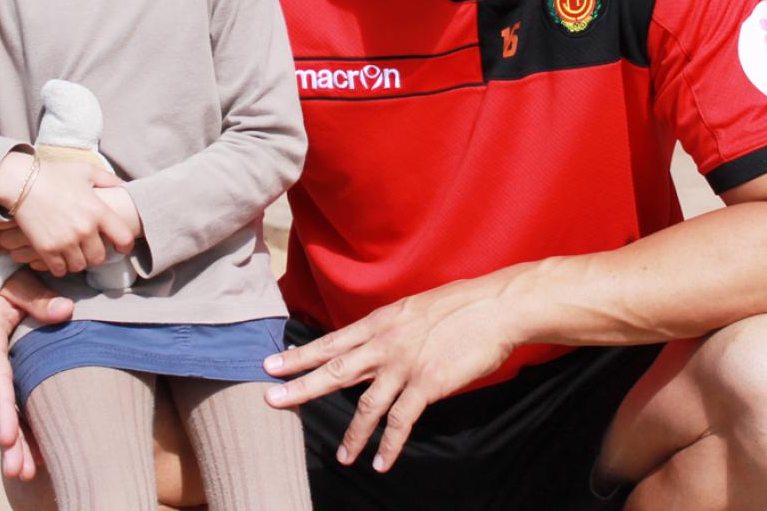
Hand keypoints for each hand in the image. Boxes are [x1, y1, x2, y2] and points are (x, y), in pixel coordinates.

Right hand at [0, 269, 73, 481]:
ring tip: (23, 473)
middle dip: (7, 442)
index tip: (9, 438)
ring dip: (8, 444)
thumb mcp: (16, 282)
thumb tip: (66, 311)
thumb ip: (38, 298)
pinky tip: (26, 455)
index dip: (4, 411)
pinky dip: (9, 432)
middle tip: (19, 471)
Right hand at [1, 156, 138, 276]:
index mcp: (98, 211)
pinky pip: (60, 270)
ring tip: (73, 253)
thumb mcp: (86, 171)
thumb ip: (109, 179)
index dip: (125, 245)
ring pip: (80, 266)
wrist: (20, 181)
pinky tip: (58, 257)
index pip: (124, 238)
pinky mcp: (47, 249)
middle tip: (89, 249)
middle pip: (99, 257)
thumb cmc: (54, 174)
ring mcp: (65, 241)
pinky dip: (60, 267)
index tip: (121, 247)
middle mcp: (85, 229)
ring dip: (77, 261)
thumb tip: (126, 187)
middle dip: (95, 255)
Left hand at [263, 276, 519, 471]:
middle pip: (334, 370)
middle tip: (271, 399)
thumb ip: (391, 326)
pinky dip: (389, 445)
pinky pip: (401, 422)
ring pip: (366, 405)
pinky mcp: (427, 385)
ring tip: (341, 457)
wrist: (495, 308)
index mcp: (380, 322)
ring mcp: (404, 366)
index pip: (331, 342)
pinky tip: (379, 462)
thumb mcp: (414, 308)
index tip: (271, 364)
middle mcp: (385, 344)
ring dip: (351, 435)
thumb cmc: (460, 304)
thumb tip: (376, 340)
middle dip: (300, 386)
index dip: (300, 355)